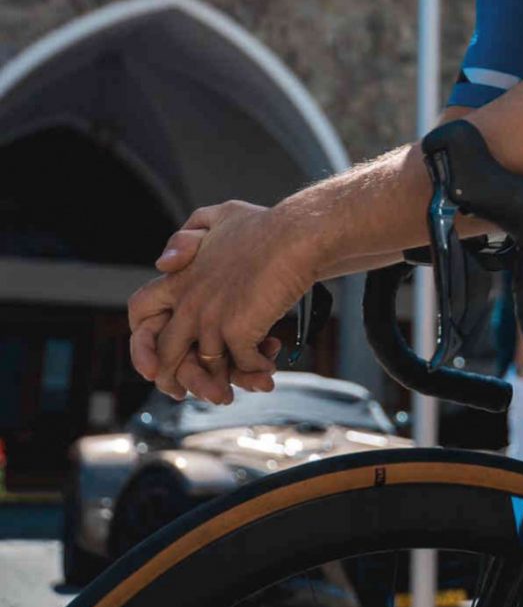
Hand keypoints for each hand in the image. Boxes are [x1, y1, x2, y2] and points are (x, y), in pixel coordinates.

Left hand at [128, 202, 315, 404]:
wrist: (298, 234)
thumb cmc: (265, 226)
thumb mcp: (218, 216)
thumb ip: (186, 237)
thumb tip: (163, 264)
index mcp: (180, 277)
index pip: (140, 311)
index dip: (142, 339)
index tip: (154, 358)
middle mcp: (190, 301)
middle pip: (165, 354)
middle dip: (177, 379)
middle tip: (195, 391)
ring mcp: (212, 317)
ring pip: (205, 368)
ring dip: (226, 382)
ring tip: (249, 382)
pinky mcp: (238, 329)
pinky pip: (242, 364)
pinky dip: (257, 370)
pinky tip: (271, 365)